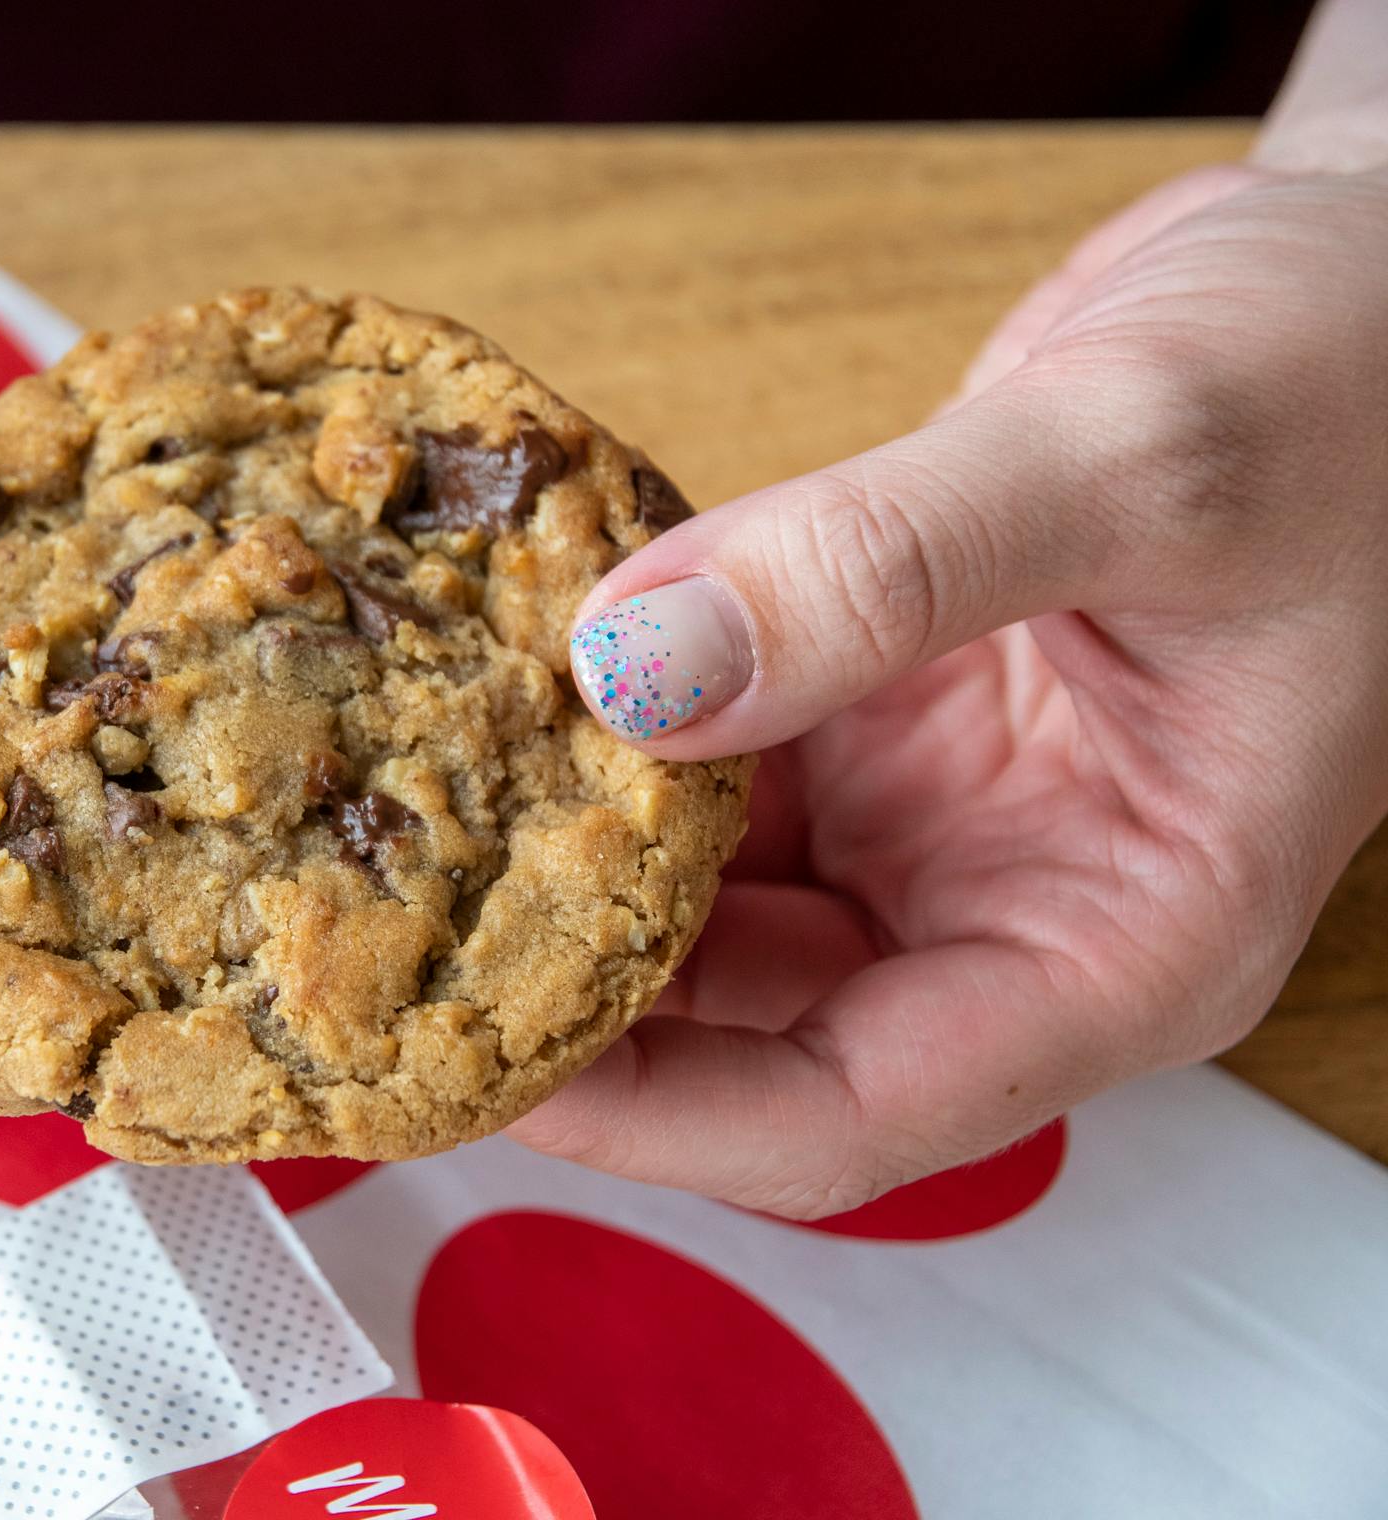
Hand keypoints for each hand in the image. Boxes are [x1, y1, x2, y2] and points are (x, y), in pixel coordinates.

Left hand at [516, 22, 1387, 1213]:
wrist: (1370, 283)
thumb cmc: (1352, 385)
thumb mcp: (1139, 462)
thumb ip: (890, 567)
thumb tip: (639, 668)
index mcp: (1117, 946)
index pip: (844, 1115)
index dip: (644, 1116)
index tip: (469, 1057)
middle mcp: (1007, 912)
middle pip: (737, 1032)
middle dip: (563, 999)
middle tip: (375, 942)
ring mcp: (930, 820)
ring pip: (697, 903)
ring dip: (558, 865)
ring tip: (399, 822)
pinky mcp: (869, 721)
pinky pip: (700, 766)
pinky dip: (600, 738)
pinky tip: (491, 696)